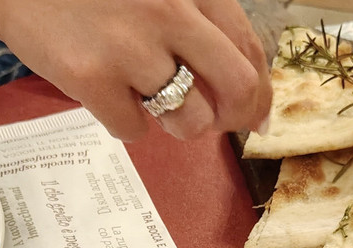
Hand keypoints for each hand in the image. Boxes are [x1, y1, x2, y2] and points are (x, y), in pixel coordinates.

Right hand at [0, 0, 271, 140]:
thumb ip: (203, 27)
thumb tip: (254, 103)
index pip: (249, 50)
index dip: (258, 93)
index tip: (253, 115)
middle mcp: (170, 12)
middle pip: (236, 89)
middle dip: (232, 118)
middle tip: (214, 124)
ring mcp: (131, 47)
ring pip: (190, 120)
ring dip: (175, 123)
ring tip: (146, 97)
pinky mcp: (94, 79)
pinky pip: (135, 130)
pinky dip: (124, 122)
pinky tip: (106, 94)